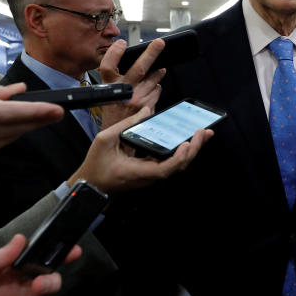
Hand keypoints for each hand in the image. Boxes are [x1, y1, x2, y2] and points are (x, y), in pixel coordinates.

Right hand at [69, 106, 211, 193]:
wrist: (91, 184)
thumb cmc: (96, 166)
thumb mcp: (105, 140)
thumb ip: (126, 125)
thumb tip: (146, 111)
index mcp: (138, 172)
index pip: (164, 169)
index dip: (179, 158)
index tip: (187, 144)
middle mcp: (149, 176)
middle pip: (178, 166)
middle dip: (194, 149)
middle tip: (204, 131)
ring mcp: (151, 174)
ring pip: (177, 164)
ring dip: (192, 149)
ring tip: (202, 133)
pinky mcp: (151, 170)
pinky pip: (171, 162)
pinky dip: (182, 150)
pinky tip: (188, 138)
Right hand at [98, 39, 165, 127]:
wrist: (117, 135)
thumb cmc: (114, 113)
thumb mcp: (109, 93)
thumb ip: (118, 78)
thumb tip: (137, 61)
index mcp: (109, 88)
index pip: (108, 66)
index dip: (114, 53)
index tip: (122, 43)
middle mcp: (124, 94)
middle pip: (139, 68)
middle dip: (151, 53)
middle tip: (159, 43)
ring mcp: (137, 101)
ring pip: (154, 79)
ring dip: (157, 74)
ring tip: (158, 71)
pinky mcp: (148, 108)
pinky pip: (157, 91)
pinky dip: (156, 88)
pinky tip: (150, 91)